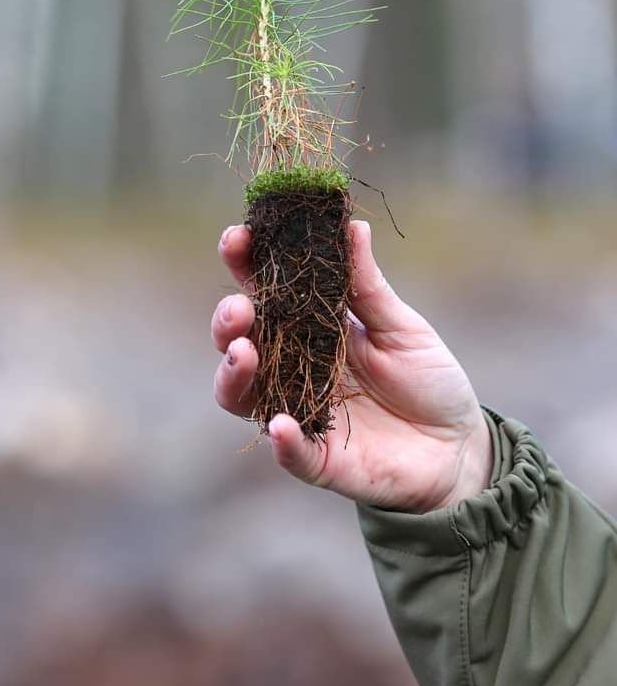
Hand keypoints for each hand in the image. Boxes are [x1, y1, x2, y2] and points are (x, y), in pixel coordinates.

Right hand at [211, 220, 491, 512]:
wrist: (458, 446)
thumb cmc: (427, 378)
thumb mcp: (400, 326)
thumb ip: (368, 285)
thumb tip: (352, 225)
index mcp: (308, 326)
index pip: (264, 290)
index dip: (244, 263)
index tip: (237, 237)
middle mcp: (290, 368)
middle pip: (239, 341)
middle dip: (227, 320)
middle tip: (239, 308)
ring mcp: (298, 412)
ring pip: (243, 397)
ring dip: (234, 375)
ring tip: (243, 353)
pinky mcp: (317, 459)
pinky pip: (290, 453)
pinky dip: (282, 440)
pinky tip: (280, 426)